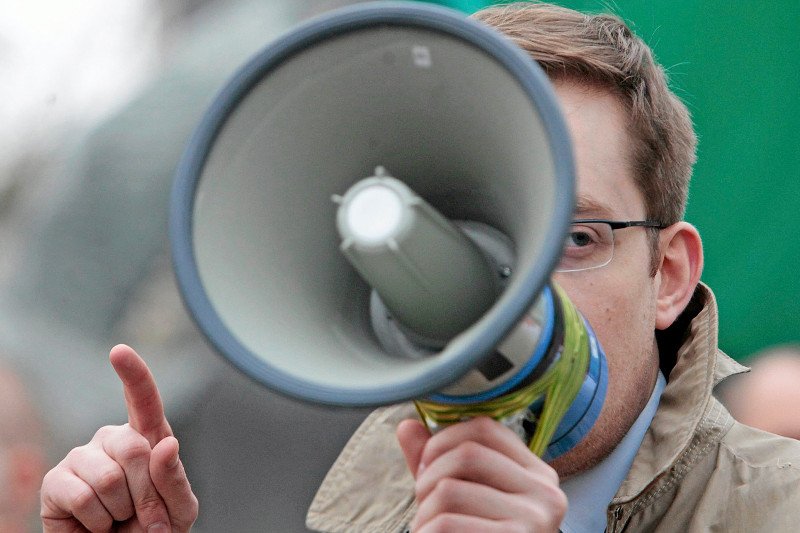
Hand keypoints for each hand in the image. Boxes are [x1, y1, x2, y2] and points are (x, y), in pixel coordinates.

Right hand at [40, 345, 198, 531]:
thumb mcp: (179, 508)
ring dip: (121, 511)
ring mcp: (82, 457)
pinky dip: (98, 521)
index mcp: (147, 438)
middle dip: (147, 492)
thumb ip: (174, 479)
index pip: (143, 401)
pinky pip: (84, 497)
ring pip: (110, 478)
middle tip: (144, 515)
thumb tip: (166, 444)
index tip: (119, 352)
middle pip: (135, 450)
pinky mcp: (56, 481)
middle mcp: (112, 440)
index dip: (134, 375)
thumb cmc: (154, 527)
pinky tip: (96, 524)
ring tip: (117, 518)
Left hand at [397, 417, 566, 532]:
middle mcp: (544, 494)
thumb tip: (406, 425)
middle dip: (428, 477)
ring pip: (450, 490)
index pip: (486, 428)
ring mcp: (534, 521)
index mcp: (537, 475)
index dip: (443, 439)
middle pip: (465, 454)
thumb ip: (437, 463)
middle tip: (423, 504)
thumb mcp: (465, 499)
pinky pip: (446, 525)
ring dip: (424, 514)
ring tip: (430, 530)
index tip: (427, 465)